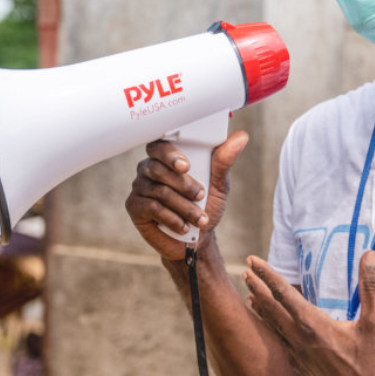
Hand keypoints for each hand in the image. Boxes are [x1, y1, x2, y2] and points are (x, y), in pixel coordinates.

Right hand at [124, 130, 248, 260]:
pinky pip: (151, 208)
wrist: (195, 238)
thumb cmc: (205, 205)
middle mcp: (149, 168)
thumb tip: (240, 137)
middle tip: (200, 196)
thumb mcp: (219, 183)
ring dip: (183, 206)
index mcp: (166, 157)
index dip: (170, 153)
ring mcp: (140, 187)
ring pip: (159, 191)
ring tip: (200, 218)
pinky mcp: (134, 206)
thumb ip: (224, 160)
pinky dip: (172, 218)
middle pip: (158, 168)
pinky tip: (183, 226)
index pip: (160, 145)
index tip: (186, 166)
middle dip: (183, 185)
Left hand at [244, 251, 374, 375]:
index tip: (252, 260)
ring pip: (275, 329)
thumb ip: (372, 287)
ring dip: (262, 311)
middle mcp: (301, 341)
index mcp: (314, 326)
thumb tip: (369, 255)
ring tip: (251, 299)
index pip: (284, 293)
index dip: (267, 275)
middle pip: (272, 309)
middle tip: (245, 272)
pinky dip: (275, 332)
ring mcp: (300, 358)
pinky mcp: (305, 371)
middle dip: (257, 288)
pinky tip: (277, 333)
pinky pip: (283, 346)